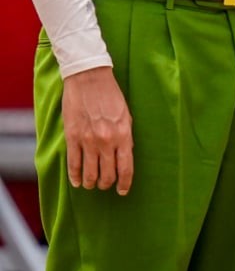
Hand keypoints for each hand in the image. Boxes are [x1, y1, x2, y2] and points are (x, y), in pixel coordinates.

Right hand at [61, 66, 133, 193]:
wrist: (90, 79)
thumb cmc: (111, 95)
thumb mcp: (126, 116)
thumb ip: (125, 137)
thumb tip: (124, 155)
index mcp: (124, 135)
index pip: (126, 167)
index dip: (124, 183)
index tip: (122, 191)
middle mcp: (107, 141)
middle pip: (108, 173)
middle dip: (107, 183)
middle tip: (105, 185)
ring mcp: (88, 140)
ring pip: (90, 172)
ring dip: (91, 182)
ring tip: (91, 184)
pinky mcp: (72, 137)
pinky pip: (73, 163)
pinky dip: (75, 176)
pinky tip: (77, 182)